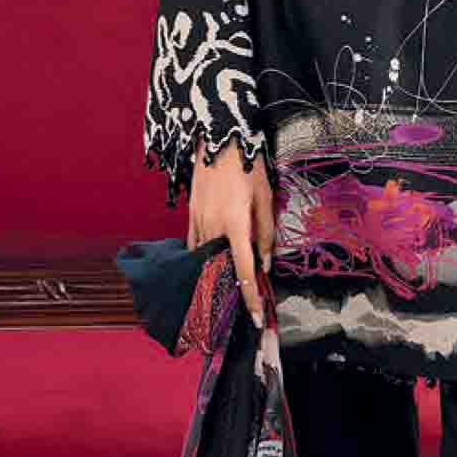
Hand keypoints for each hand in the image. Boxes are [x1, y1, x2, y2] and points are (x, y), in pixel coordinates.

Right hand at [186, 134, 275, 331]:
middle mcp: (213, 228)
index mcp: (235, 225)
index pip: (243, 271)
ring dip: (219, 273)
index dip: (250, 298)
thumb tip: (266, 263)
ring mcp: (198, 222)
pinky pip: (195, 245)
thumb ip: (266, 233)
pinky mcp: (190, 215)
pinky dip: (204, 258)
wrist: (219, 138)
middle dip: (233, 289)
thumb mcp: (265, 197)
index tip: (255, 318)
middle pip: (222, 270)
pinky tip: (212, 263)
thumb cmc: (248, 165)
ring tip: (230, 285)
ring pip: (207, 259)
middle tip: (247, 304)